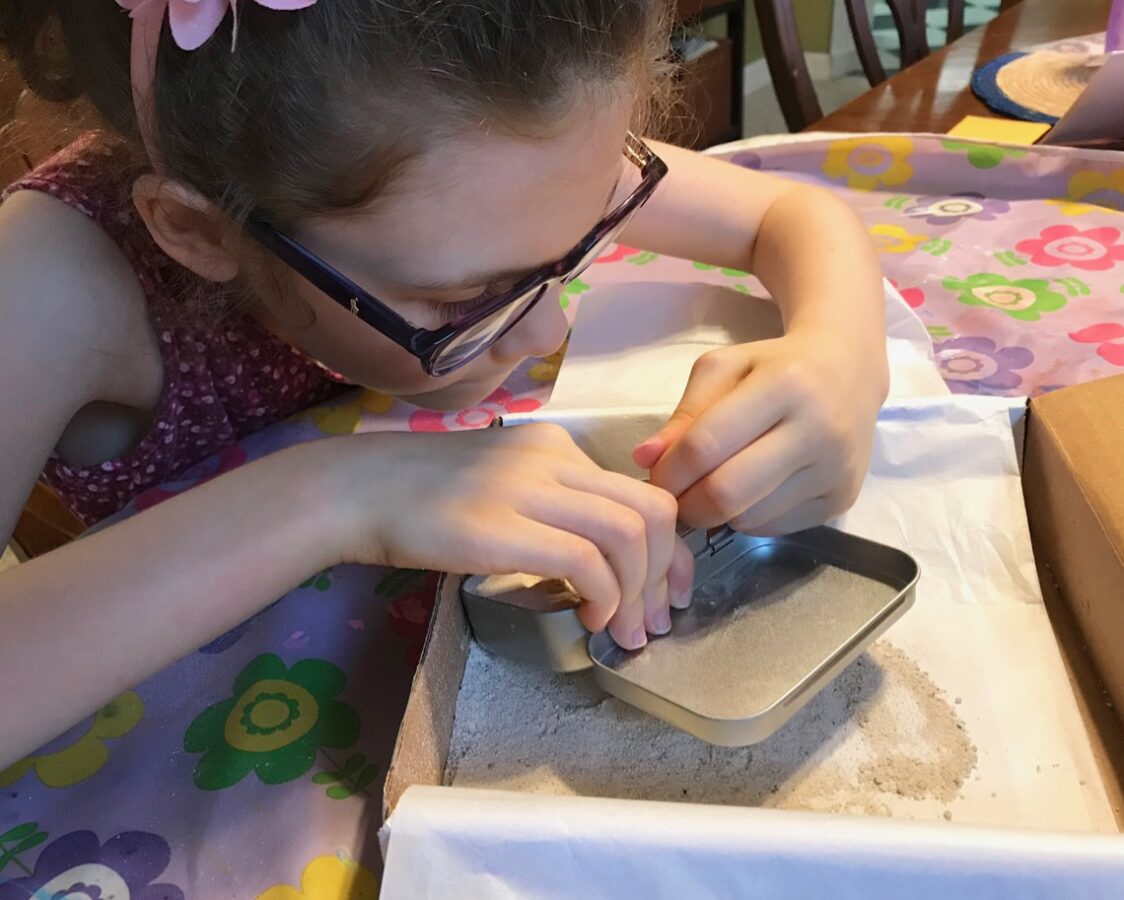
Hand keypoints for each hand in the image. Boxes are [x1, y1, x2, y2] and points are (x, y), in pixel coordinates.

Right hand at [328, 424, 694, 649]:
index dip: (669, 552)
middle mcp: (553, 459)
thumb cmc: (423, 497)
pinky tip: (590, 619)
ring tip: (623, 632)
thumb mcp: (502, 487)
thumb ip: (552, 510)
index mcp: (556, 448)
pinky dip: (603, 597)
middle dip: (664, 576)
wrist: (358, 490)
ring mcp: (527, 489)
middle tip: (652, 624)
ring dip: (637, 594)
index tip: (665, 594)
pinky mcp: (502, 527)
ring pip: (628, 534)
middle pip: (650, 512)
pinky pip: (584, 561)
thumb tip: (598, 566)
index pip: (642, 494)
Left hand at [633, 329, 887, 534]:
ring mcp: (836, 470)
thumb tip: (644, 458)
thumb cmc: (775, 366)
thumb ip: (683, 414)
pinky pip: (773, 528)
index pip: (706, 446)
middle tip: (674, 495)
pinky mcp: (842, 499)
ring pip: (748, 518)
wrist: (848, 371)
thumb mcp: (724, 369)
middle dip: (686, 503)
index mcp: (786, 385)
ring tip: (712, 487)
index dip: (668, 470)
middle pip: (727, 493)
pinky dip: (747, 518)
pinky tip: (749, 492)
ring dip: (716, 512)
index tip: (654, 476)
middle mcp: (820, 430)